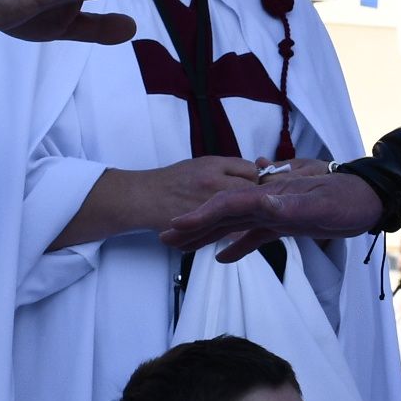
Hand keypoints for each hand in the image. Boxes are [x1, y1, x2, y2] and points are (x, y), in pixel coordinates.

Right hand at [54, 156, 257, 250]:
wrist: (143, 197)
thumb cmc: (172, 180)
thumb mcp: (200, 164)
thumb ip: (226, 168)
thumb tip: (253, 173)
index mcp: (213, 165)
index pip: (251, 170)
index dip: (257, 178)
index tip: (255, 186)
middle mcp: (212, 181)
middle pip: (251, 191)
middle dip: (256, 199)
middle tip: (255, 206)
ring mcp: (206, 203)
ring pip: (243, 214)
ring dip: (248, 219)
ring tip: (246, 221)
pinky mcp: (199, 224)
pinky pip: (226, 232)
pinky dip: (233, 235)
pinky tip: (235, 237)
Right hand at [164, 170, 383, 260]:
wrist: (369, 198)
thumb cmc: (347, 199)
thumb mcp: (320, 205)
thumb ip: (291, 205)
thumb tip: (262, 202)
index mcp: (270, 193)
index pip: (228, 203)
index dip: (202, 215)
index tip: (177, 225)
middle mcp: (266, 199)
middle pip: (222, 212)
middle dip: (194, 225)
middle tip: (165, 238)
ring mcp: (273, 211)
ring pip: (232, 223)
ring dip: (207, 234)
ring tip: (182, 247)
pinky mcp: (283, 223)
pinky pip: (252, 235)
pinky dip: (236, 246)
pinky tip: (220, 258)